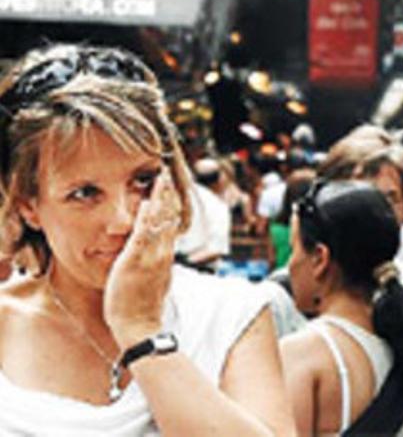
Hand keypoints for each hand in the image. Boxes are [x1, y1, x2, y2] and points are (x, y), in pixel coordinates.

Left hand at [104, 170, 181, 349]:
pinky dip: (146, 218)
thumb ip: (157, 262)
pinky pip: (143, 235)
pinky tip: (145, 202)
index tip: (170, 187)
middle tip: (168, 173)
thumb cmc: (142, 305)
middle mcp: (163, 253)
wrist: (140, 325)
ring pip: (160, 222)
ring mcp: (152, 257)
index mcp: (166, 256)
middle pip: (170, 217)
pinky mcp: (136, 262)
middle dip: (169, 195)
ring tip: (161, 178)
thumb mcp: (154, 279)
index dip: (171, 204)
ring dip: (160, 198)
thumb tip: (157, 251)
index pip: (172, 224)